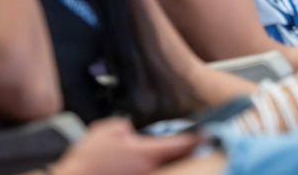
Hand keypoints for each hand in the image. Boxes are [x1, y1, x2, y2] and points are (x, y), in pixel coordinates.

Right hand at [51, 118, 200, 174]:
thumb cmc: (89, 158)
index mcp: (147, 154)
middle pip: (176, 161)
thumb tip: (133, 132)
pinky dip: (152, 168)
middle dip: (186, 153)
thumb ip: (127, 128)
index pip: (181, 145)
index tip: (208, 134)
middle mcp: (150, 171)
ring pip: (164, 170)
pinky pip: (150, 173)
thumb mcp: (109, 130)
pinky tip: (142, 164)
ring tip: (167, 155)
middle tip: (195, 144)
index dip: (197, 138)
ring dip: (168, 164)